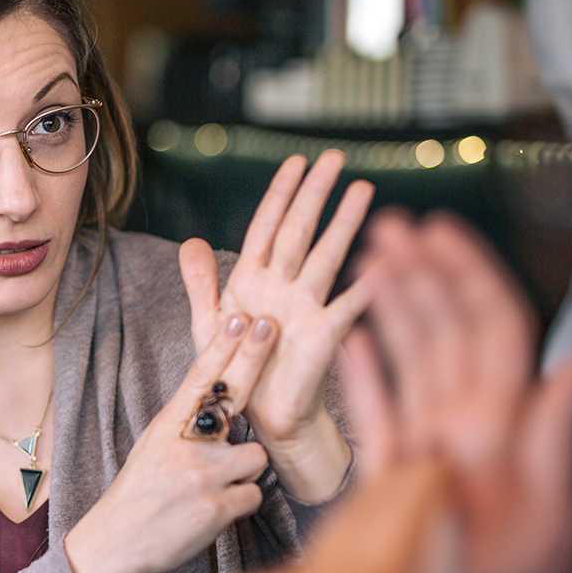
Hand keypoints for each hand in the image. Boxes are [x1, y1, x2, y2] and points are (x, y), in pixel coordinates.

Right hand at [64, 311, 278, 572]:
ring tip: (215, 487)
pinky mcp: (217, 509)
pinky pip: (254, 495)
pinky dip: (240, 504)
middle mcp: (186, 444)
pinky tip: (214, 512)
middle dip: (254, 357)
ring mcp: (202, 475)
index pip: (200, 378)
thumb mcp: (155, 445)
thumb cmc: (140, 491)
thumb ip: (187, 423)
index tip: (240, 316)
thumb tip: (225, 401)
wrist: (115, 544)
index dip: (223, 345)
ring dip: (244, 472)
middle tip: (271, 325)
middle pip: (232, 394)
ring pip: (256, 457)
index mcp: (168, 426)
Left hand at [179, 151, 374, 495]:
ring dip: (343, 224)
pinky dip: (363, 288)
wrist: (263, 413)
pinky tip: (381, 266)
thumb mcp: (209, 323)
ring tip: (363, 190)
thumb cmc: (238, 367)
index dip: (280, 194)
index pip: (267, 226)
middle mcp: (283, 286)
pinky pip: (346, 307)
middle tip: (336, 158)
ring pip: (325, 256)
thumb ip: (201, 283)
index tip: (296, 161)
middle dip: (316, 195)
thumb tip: (190, 241)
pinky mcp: (323, 336)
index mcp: (254, 280)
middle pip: (300, 231)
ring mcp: (306, 308)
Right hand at [344, 212, 571, 572]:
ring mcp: (426, 440)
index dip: (467, 275)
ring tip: (368, 261)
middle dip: (419, 272)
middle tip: (387, 227)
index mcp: (504, 425)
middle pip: (444, 328)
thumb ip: (555, 437)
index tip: (439, 232)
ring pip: (409, 355)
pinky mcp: (391, 467)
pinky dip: (360, 370)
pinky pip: (374, 407)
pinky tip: (349, 339)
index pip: (490, 328)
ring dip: (390, 305)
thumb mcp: (549, 519)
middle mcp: (466, 421)